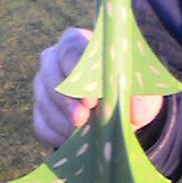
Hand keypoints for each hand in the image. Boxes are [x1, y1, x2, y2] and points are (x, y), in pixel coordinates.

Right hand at [33, 28, 163, 146]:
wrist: (120, 111)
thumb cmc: (129, 90)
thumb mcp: (142, 91)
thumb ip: (141, 98)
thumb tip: (134, 112)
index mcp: (77, 42)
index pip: (70, 51)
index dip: (77, 73)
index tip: (91, 97)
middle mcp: (53, 60)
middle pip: (50, 77)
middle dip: (66, 101)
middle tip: (83, 118)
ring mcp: (43, 86)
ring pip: (44, 102)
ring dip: (63, 121)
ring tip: (82, 133)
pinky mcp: (39, 112)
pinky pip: (41, 124)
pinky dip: (56, 135)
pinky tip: (73, 140)